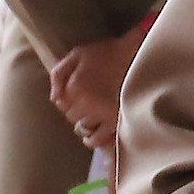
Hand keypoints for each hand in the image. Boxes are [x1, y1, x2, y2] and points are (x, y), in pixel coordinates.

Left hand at [48, 25, 145, 156]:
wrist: (139, 57)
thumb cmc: (108, 53)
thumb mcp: (78, 54)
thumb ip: (59, 73)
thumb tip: (54, 98)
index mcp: (74, 86)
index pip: (60, 103)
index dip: (68, 98)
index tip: (78, 92)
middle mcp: (84, 103)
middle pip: (70, 115)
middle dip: (77, 109)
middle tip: (90, 100)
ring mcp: (100, 115)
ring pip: (82, 128)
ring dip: (85, 121)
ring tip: (95, 113)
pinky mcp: (114, 123)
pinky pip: (96, 140)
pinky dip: (92, 139)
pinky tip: (95, 132)